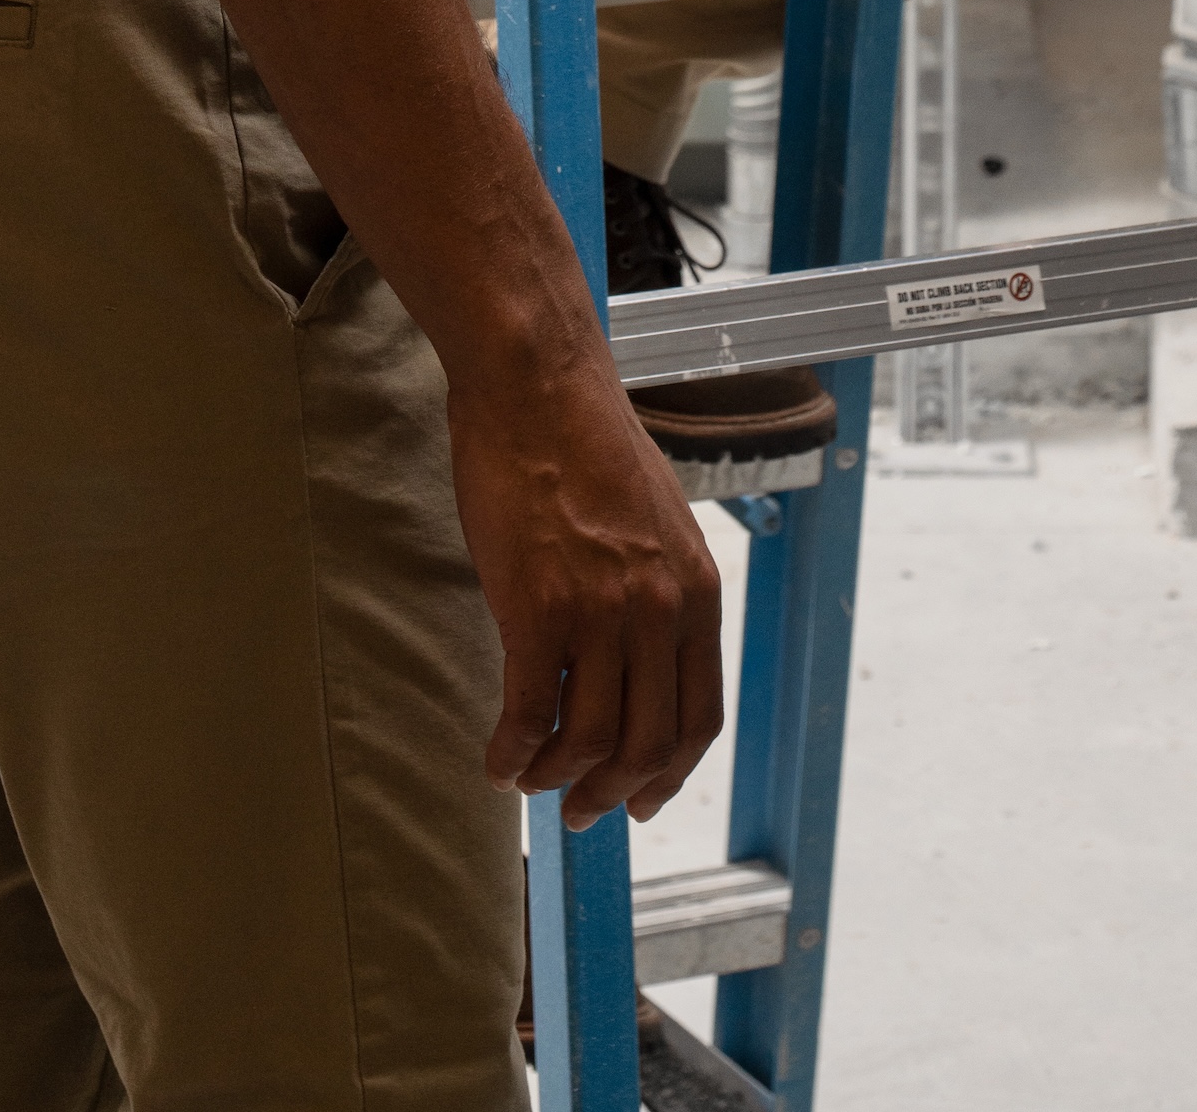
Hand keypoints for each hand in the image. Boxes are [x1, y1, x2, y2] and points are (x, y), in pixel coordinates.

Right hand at [445, 341, 726, 828]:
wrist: (539, 387)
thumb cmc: (586, 446)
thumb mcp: (656, 523)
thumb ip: (658, 592)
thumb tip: (638, 664)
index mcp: (696, 590)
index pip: (700, 718)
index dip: (669, 775)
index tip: (642, 801)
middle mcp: (659, 610)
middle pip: (647, 745)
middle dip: (611, 794)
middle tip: (579, 811)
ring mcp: (601, 613)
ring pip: (587, 743)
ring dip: (555, 779)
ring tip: (528, 779)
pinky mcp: (538, 611)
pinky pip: (529, 715)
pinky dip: (511, 753)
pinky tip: (496, 758)